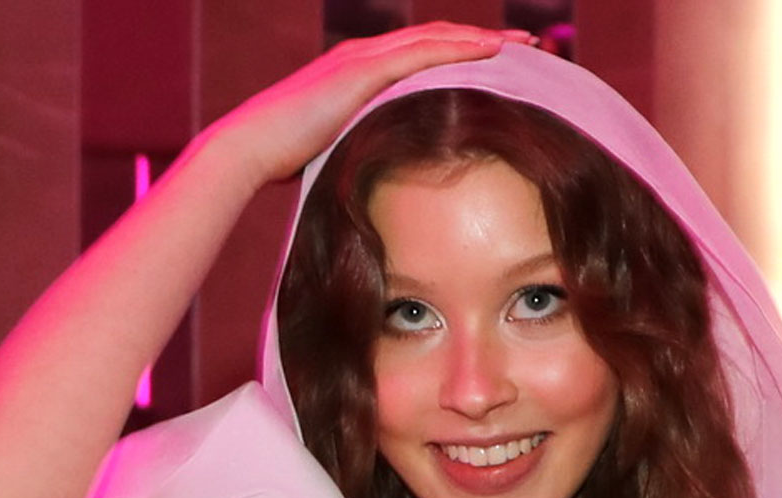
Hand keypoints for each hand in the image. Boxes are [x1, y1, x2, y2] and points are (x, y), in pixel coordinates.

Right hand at [214, 22, 534, 185]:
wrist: (250, 148)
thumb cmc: (284, 159)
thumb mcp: (336, 149)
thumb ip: (362, 148)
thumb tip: (381, 176)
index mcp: (359, 70)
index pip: (422, 55)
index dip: (463, 54)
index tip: (502, 62)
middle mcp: (363, 54)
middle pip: (437, 38)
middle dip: (485, 39)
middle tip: (532, 45)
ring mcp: (361, 58)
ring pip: (435, 38)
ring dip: (483, 38)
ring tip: (527, 44)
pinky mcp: (360, 70)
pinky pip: (421, 52)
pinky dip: (459, 47)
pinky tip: (492, 49)